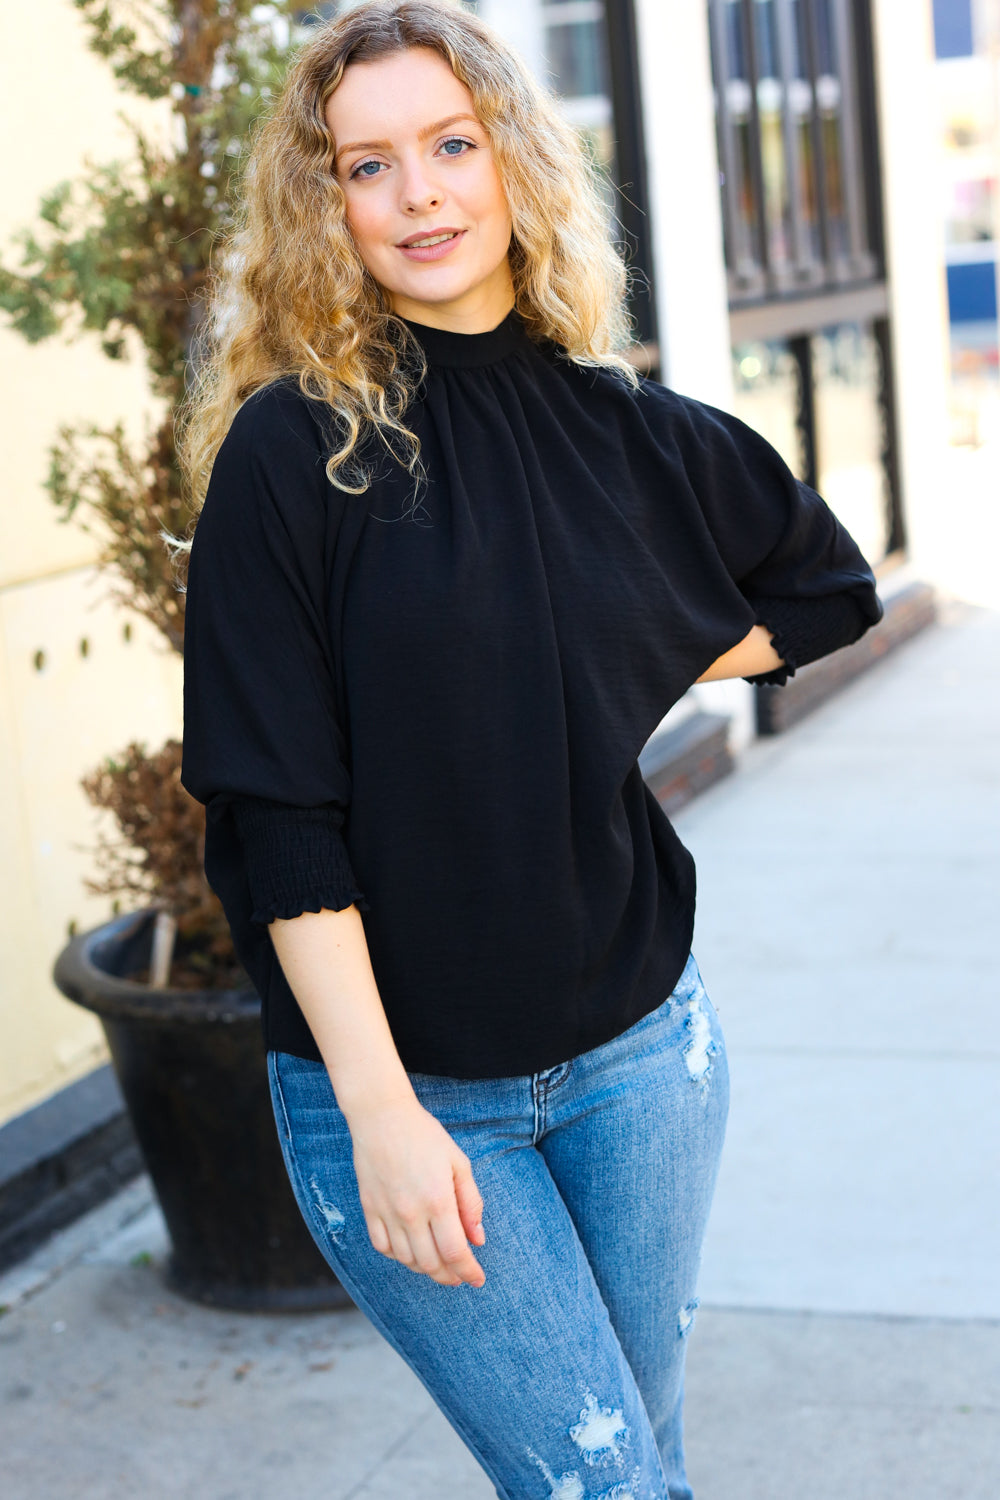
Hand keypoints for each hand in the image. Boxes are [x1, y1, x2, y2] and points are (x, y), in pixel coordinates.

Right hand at [346, 1095, 486, 1287]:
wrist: (382, 1117)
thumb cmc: (425, 1136)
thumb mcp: (458, 1163)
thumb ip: (471, 1202)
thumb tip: (478, 1239)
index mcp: (438, 1200)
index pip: (455, 1253)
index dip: (468, 1272)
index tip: (477, 1279)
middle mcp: (411, 1213)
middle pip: (431, 1263)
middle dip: (450, 1276)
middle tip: (460, 1276)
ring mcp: (387, 1213)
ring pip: (407, 1260)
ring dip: (426, 1269)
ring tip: (439, 1263)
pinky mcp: (369, 1210)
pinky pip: (383, 1247)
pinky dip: (399, 1257)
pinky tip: (411, 1250)